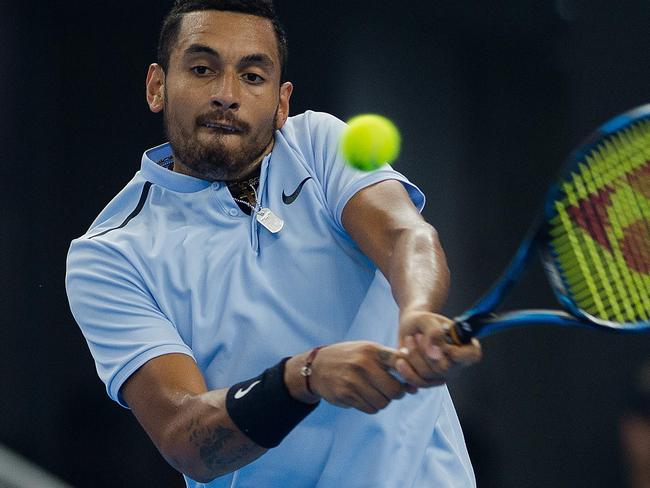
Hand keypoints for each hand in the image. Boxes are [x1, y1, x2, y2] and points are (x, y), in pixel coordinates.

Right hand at [285, 341, 416, 413]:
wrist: (316, 366)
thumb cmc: (349, 358)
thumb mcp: (367, 351)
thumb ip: (390, 362)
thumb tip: (414, 385)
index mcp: (371, 350)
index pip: (400, 362)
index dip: (408, 374)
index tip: (407, 380)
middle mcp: (362, 363)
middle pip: (394, 390)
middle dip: (396, 394)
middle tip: (391, 391)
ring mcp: (352, 379)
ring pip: (383, 402)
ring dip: (383, 402)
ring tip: (376, 393)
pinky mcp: (345, 394)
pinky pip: (370, 408)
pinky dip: (371, 406)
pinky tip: (364, 397)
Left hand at [395, 310, 481, 386]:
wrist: (410, 327)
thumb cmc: (423, 322)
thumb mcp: (427, 320)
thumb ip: (433, 333)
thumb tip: (434, 354)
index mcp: (464, 346)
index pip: (472, 356)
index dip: (456, 353)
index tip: (442, 343)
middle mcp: (456, 364)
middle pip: (444, 368)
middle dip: (425, 350)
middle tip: (416, 336)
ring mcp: (442, 375)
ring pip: (427, 374)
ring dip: (413, 356)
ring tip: (408, 340)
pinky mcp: (428, 381)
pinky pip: (417, 382)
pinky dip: (406, 370)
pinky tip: (400, 359)